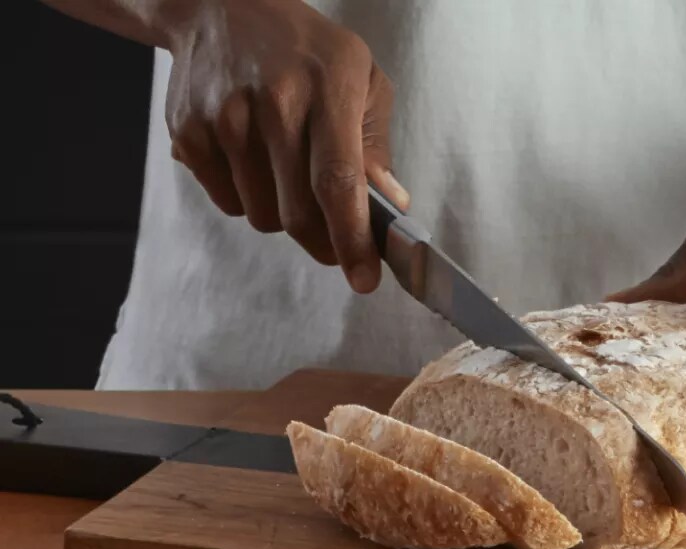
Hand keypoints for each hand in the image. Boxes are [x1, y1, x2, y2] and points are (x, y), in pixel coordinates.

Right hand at [163, 0, 408, 291]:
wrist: (221, 8)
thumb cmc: (307, 51)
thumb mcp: (362, 79)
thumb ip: (376, 146)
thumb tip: (388, 205)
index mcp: (327, 87)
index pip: (337, 181)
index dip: (351, 238)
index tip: (364, 278)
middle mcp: (273, 103)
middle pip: (298, 213)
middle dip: (323, 240)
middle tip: (336, 236)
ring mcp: (224, 119)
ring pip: (262, 216)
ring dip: (282, 213)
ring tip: (286, 168)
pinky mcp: (189, 133)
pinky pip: (228, 203)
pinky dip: (247, 196)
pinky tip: (253, 156)